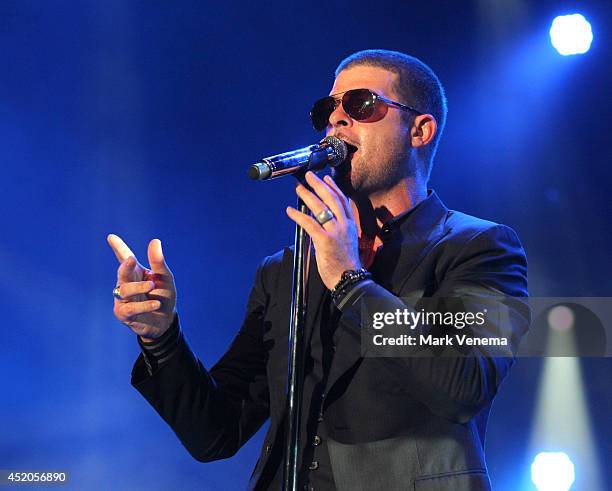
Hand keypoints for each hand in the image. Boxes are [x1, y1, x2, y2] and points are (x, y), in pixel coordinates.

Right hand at [107, 234, 176, 340]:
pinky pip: (130, 308)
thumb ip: (158, 262)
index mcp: (136, 272)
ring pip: (125, 290)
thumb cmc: (163, 296)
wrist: (165, 320)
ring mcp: (123, 298)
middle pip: (122, 272)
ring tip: (152, 285)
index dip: (118, 247)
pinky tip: (155, 303)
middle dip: (125, 266)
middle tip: (131, 260)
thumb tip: (155, 241)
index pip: (125, 257)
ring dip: (139, 287)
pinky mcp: (124, 313)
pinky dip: (144, 306)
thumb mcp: (164, 278)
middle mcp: (127, 283)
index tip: (111, 237)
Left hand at [286, 171, 361, 289]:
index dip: (333, 188)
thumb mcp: (347, 242)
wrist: (349, 278)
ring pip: (320, 208)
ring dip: (307, 196)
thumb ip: (338, 230)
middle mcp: (344, 225)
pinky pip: (309, 223)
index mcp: (350, 224)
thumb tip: (324, 223)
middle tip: (309, 176)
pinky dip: (298, 216)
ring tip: (298, 188)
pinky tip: (290, 211)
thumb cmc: (346, 264)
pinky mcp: (325, 240)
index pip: (342, 200)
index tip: (326, 178)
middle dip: (319, 185)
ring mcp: (335, 232)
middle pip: (331, 198)